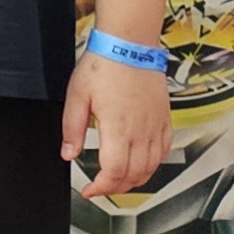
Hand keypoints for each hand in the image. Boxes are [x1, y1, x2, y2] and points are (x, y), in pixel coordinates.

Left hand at [62, 47, 170, 199]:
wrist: (129, 42)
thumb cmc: (104, 64)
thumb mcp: (77, 95)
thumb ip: (72, 128)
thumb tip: (69, 153)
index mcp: (118, 127)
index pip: (114, 172)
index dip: (101, 188)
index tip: (89, 191)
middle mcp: (141, 130)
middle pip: (134, 175)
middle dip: (116, 188)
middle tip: (101, 186)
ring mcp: (155, 125)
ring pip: (152, 167)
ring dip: (135, 180)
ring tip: (119, 179)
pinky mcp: (164, 118)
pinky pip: (165, 151)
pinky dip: (154, 164)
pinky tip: (142, 163)